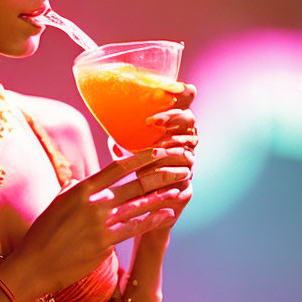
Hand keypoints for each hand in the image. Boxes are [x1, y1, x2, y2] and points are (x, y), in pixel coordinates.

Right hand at [15, 145, 193, 294]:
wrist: (35, 264)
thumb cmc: (43, 233)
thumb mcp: (56, 203)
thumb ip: (72, 189)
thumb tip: (82, 179)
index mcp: (81, 189)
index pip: (117, 167)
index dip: (141, 158)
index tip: (158, 151)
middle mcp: (93, 203)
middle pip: (134, 184)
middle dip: (161, 175)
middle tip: (180, 168)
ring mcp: (100, 223)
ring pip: (139, 206)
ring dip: (162, 196)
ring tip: (180, 188)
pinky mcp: (105, 243)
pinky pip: (135, 228)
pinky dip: (153, 220)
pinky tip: (167, 215)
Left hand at [136, 82, 197, 239]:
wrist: (141, 214)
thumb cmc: (134, 176)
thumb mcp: (125, 154)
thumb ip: (122, 140)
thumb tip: (110, 130)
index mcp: (173, 130)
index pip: (185, 105)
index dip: (184, 94)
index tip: (173, 86)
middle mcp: (185, 145)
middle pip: (190, 123)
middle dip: (173, 119)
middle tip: (152, 121)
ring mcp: (188, 166)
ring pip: (187, 150)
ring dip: (169, 148)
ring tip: (153, 150)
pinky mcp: (186, 189)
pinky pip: (183, 178)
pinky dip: (168, 174)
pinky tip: (155, 174)